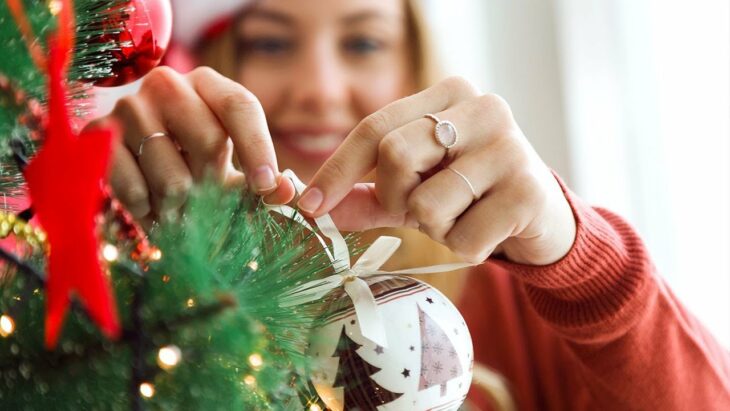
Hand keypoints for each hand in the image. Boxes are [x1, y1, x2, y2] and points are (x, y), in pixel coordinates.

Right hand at [88, 66, 293, 220]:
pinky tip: (151, 209)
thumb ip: (263, 182)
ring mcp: (128, 107)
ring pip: (172, 177)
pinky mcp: (97, 136)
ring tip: (179, 209)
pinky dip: (148, 212)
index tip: (267, 186)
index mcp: (208, 84)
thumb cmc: (196, 166)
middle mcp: (167, 85)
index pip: (240, 106)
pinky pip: (133, 190)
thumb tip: (288, 191)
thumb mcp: (233, 170)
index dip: (257, 148)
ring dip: (181, 208)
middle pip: (208, 141)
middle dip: (214, 185)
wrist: (134, 168)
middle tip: (208, 203)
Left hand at [298, 77, 575, 264]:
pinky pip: (462, 236)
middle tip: (418, 210)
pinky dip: (465, 246)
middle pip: (395, 155)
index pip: (374, 126)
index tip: (310, 206)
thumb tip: (315, 209)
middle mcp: (482, 107)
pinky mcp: (528, 188)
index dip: (337, 169)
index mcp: (449, 94)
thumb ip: (366, 196)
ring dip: (435, 227)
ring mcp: (510, 145)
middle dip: (395, 198)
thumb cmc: (469, 195)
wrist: (540, 216)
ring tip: (464, 217)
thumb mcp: (413, 190)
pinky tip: (490, 230)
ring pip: (426, 203)